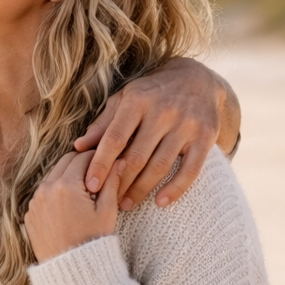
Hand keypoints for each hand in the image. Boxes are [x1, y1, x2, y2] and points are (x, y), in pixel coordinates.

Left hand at [25, 150, 124, 262]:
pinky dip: (55, 193)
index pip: (82, 157)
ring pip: (52, 177)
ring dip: (67, 177)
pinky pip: (43, 195)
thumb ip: (112, 182)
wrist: (71, 270)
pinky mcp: (29, 214)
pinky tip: (70, 204)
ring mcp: (34, 202)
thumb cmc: (93, 241)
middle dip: (81, 163)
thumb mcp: (107, 211)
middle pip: (64, 162)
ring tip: (85, 189)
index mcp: (66, 185)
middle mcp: (45, 189)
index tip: (106, 159)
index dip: (96, 156)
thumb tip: (119, 161)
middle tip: (97, 171)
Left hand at [72, 57, 231, 210]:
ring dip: (142, 189)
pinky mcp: (206, 137)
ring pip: (160, 166)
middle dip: (120, 182)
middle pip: (137, 156)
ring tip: (127, 204)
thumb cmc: (151, 93)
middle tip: (107, 201)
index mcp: (137, 101)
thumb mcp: (124, 99)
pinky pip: (191, 170)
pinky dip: (176, 188)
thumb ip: (103, 124)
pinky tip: (161, 202)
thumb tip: (79, 147)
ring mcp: (186, 125)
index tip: (90, 185)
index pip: (114, 139)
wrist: (197, 79)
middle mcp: (163, 112)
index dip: (101, 164)